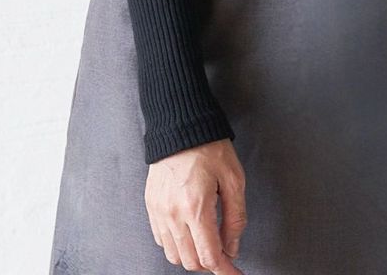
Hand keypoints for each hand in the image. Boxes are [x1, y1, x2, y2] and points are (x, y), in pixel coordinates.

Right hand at [146, 137, 246, 271]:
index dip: (225, 271)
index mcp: (196, 207)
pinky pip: (162, 240)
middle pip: (191, 262)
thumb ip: (235, 217)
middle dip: (210, 263)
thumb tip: (233, 247)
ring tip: (207, 241)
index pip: (210, 256)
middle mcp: (173, 214)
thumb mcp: (233, 179)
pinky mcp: (151, 206)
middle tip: (225, 252)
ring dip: (192, 256)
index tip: (235, 274)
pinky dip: (177, 244)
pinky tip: (189, 231)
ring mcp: (159, 212)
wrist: (180, 126)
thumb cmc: (208, 147)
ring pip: (174, 256)